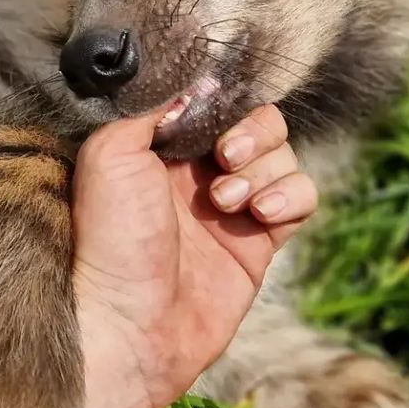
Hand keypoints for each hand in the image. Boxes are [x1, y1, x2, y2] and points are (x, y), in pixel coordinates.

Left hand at [71, 104, 317, 407]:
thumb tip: (194, 83)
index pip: (210, 100)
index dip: (221, 99)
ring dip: (263, 167)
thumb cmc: (108, 241)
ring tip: (227, 201)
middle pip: (254, 121)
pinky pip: (300, 197)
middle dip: (249, 130)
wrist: (128, 324)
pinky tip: (261, 212)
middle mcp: (195, 172)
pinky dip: (291, 194)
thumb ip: (149, 107)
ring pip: (281, 156)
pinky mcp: (259, 242)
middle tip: (224, 156)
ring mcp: (231, 206)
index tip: (212, 112)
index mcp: (157, 147)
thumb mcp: (109, 155)